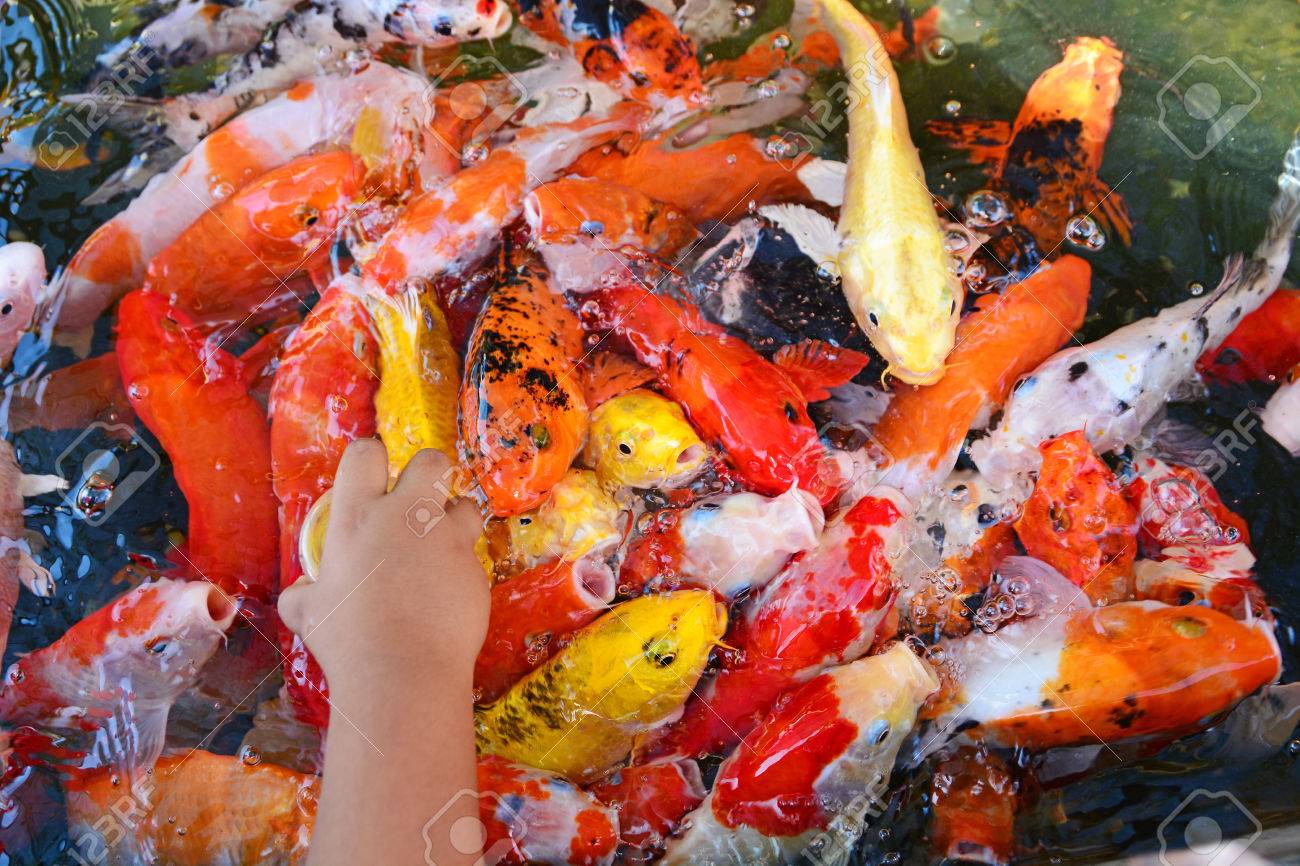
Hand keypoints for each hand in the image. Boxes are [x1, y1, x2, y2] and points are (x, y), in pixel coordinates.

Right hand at [278, 440, 487, 695]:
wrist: (405, 672)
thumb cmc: (348, 640)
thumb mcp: (310, 614)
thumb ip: (305, 596)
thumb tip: (298, 595)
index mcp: (358, 518)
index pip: (366, 454)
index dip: (370, 458)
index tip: (372, 476)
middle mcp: (407, 518)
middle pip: (431, 461)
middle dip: (428, 473)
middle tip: (418, 502)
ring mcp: (448, 541)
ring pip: (466, 506)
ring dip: (455, 520)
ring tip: (440, 549)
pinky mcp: (477, 570)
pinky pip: (474, 557)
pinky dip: (462, 570)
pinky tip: (448, 597)